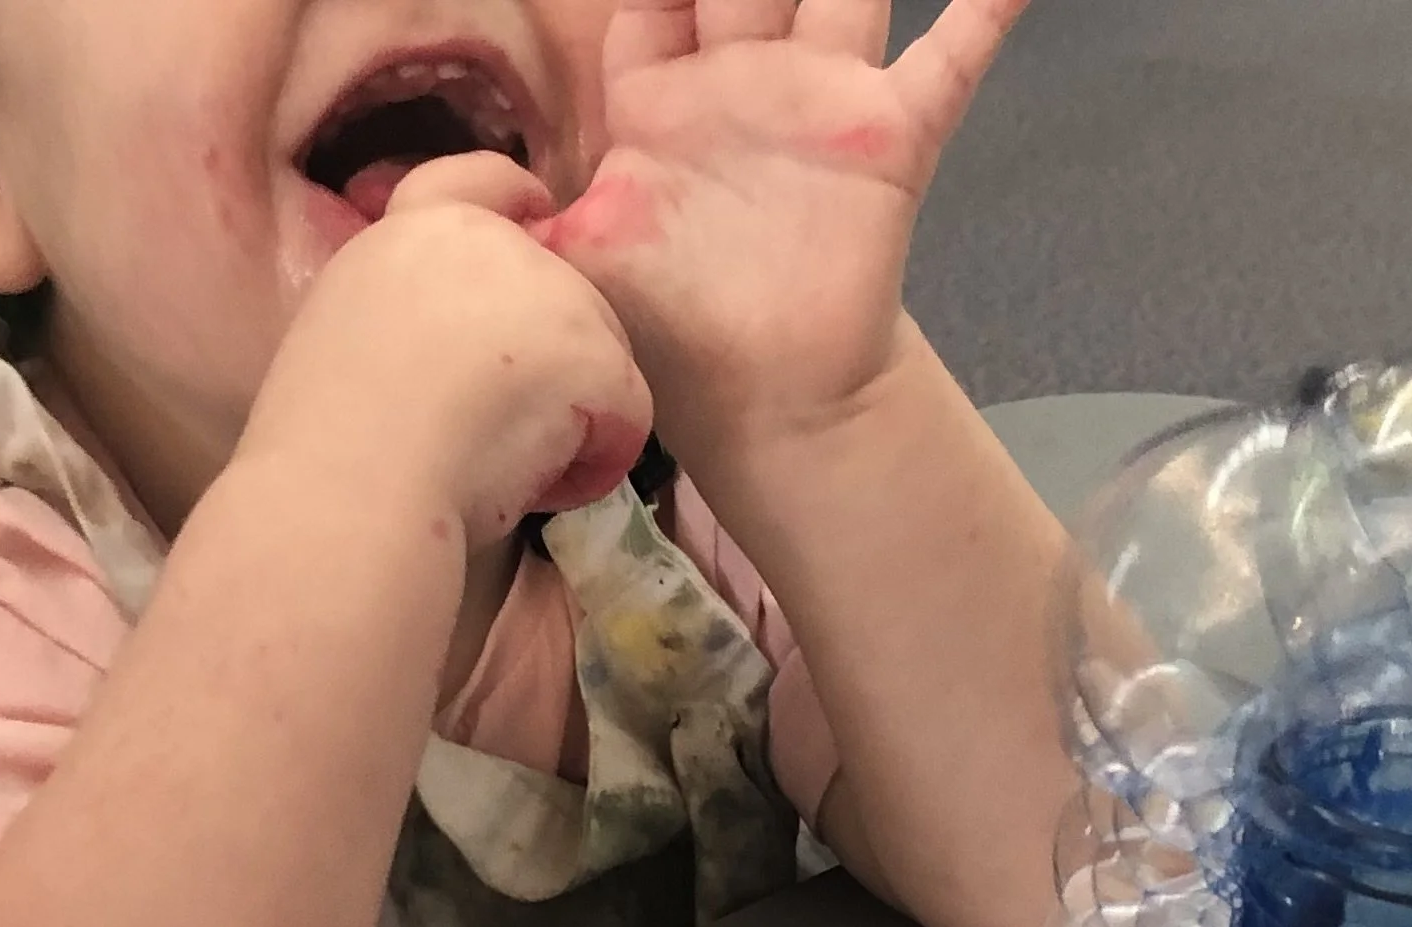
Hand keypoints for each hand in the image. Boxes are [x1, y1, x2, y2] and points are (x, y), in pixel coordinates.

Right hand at [242, 154, 652, 549]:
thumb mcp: (356, 334)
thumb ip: (418, 313)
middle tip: (495, 421)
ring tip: (501, 457)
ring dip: (570, 411)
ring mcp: (552, 289)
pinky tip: (538, 482)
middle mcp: (489, 241)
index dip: (513, 195)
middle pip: (561, 289)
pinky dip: (595, 461)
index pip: (478, 180)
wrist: (353, 480)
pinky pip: (626, 415)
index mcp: (411, 232)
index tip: (535, 209)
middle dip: (551, 355)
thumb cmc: (335, 438)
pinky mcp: (596, 352)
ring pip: (600, 354)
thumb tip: (466, 346)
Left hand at [537, 0, 1027, 450]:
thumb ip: (498, 212)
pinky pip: (946, 63)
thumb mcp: (564, 262)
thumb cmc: (666, 335)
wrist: (765, 402)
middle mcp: (740, 77)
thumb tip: (428, 191)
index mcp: (657, 97)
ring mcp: (818, 100)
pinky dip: (983, 14)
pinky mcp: (888, 139)